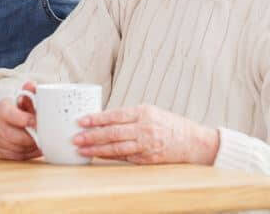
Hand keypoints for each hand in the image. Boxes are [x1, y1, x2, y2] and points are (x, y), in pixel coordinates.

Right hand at [0, 81, 40, 159]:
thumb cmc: (14, 113)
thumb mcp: (20, 102)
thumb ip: (29, 94)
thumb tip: (32, 85)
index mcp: (2, 109)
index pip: (10, 115)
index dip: (25, 119)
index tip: (36, 122)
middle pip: (17, 136)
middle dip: (32, 137)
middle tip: (44, 135)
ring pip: (20, 148)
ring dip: (33, 146)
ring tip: (41, 140)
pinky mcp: (2, 154)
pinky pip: (21, 156)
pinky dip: (31, 153)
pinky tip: (36, 147)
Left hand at [75, 104, 219, 164]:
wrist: (194, 142)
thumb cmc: (169, 124)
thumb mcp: (150, 111)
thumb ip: (128, 115)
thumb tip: (101, 118)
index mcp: (143, 113)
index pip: (114, 115)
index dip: (95, 119)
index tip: (80, 121)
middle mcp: (145, 129)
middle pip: (113, 133)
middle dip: (91, 136)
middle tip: (75, 138)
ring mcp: (147, 145)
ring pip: (117, 148)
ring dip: (97, 150)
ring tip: (82, 150)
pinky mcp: (149, 159)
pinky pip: (126, 158)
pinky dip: (110, 157)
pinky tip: (98, 156)